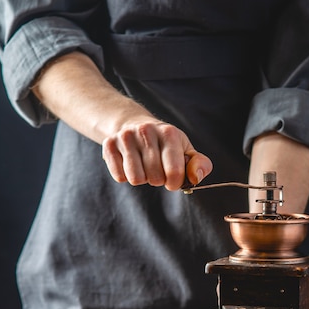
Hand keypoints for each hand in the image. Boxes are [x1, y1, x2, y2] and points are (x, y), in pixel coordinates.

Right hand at [31, 52, 211, 189]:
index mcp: (169, 133)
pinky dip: (126, 176)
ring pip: (136, 179)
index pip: (174, 171)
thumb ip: (199, 164)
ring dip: (142, 179)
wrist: (134, 125)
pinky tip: (129, 163)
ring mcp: (126, 137)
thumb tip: (195, 177)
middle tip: (157, 169)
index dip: (175, 183)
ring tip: (144, 166)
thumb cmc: (165, 144)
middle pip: (154, 178)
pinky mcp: (109, 145)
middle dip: (158, 180)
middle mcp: (146, 131)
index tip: (173, 180)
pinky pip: (120, 177)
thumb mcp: (185, 150)